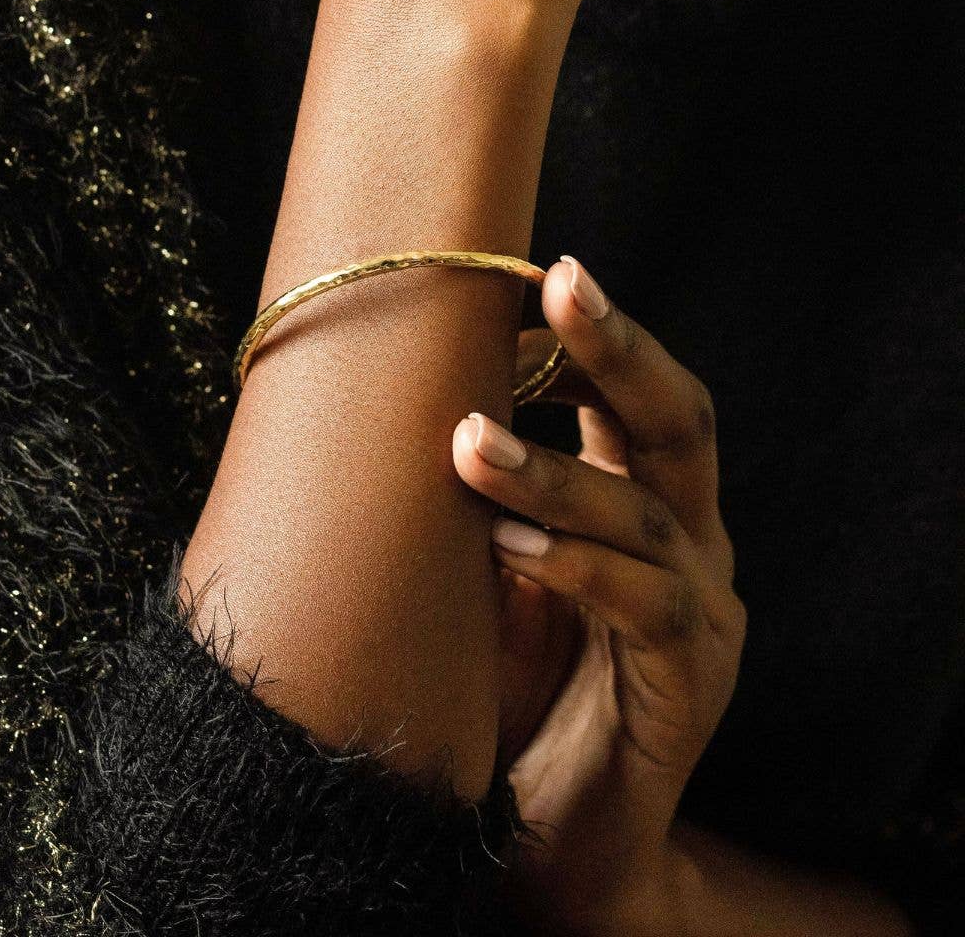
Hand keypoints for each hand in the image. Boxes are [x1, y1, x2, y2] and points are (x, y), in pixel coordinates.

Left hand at [452, 256, 744, 934]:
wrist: (559, 841)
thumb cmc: (517, 694)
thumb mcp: (497, 575)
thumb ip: (488, 500)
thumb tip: (417, 408)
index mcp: (645, 510)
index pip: (634, 401)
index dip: (591, 337)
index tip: (526, 276)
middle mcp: (688, 547)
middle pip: (679, 423)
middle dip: (620, 349)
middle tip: (562, 283)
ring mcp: (701, 614)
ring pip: (649, 511)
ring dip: (557, 470)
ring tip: (471, 441)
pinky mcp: (689, 687)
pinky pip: (646, 608)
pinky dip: (577, 568)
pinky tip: (508, 547)